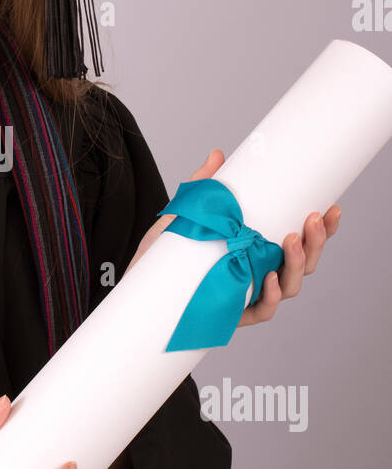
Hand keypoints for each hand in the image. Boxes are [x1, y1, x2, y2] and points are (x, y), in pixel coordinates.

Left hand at [124, 148, 341, 326]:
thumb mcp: (186, 213)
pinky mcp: (232, 314)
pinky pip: (261, 310)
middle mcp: (260, 274)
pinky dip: (269, 295)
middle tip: (314, 218)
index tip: (332, 207)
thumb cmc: (164, 252)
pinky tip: (268, 278)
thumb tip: (219, 154)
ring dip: (297, 264)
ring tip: (290, 240)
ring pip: (289, 286)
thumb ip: (205, 185)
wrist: (136, 282)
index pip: (301, 241)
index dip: (323, 229)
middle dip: (316, 242)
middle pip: (304, 264)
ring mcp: (249, 296)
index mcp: (259, 251)